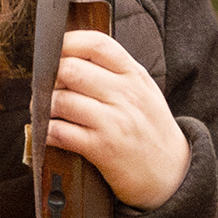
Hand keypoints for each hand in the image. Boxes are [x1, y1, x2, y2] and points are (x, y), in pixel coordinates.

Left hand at [48, 29, 189, 208]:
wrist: (173, 174)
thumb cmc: (150, 130)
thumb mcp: (144, 92)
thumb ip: (115, 72)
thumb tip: (71, 56)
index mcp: (134, 75)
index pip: (97, 44)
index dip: (68, 43)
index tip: (54, 51)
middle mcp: (125, 94)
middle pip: (71, 69)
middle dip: (49, 77)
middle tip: (44, 87)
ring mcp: (114, 121)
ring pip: (61, 100)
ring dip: (43, 106)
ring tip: (44, 111)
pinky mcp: (103, 148)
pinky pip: (60, 132)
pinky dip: (46, 131)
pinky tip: (47, 132)